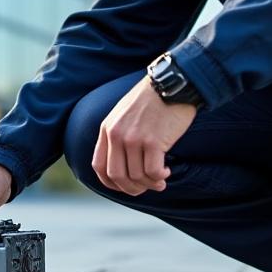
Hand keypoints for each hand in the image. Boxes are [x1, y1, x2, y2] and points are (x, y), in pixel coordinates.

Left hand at [91, 76, 196, 196]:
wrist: (171, 83)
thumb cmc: (152, 100)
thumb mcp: (124, 114)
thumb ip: (117, 135)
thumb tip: (122, 165)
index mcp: (107, 129)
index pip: (99, 167)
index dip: (111, 183)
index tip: (126, 186)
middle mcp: (116, 135)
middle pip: (117, 176)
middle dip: (132, 188)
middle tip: (147, 187)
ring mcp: (133, 138)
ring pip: (137, 176)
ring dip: (150, 183)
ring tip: (161, 179)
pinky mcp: (153, 141)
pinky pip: (153, 172)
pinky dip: (159, 177)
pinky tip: (166, 172)